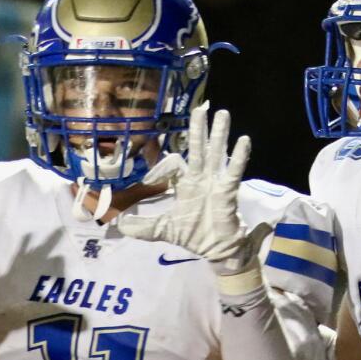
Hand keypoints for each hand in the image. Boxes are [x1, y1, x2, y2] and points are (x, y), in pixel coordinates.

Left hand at [118, 105, 252, 272]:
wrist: (215, 251)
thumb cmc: (193, 236)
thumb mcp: (162, 230)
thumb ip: (141, 227)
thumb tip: (117, 224)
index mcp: (187, 185)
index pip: (177, 164)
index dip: (166, 163)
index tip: (156, 162)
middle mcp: (202, 179)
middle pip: (200, 149)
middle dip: (199, 129)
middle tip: (201, 108)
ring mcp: (216, 183)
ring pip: (217, 154)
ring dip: (220, 134)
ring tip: (223, 113)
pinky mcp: (228, 191)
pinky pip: (234, 171)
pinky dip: (239, 157)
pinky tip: (243, 140)